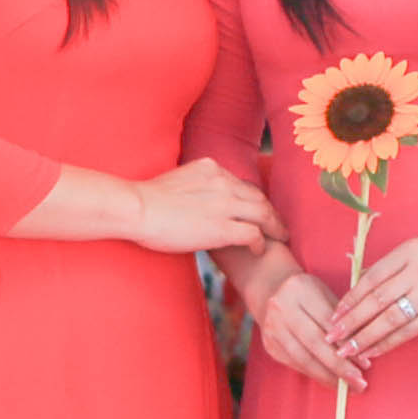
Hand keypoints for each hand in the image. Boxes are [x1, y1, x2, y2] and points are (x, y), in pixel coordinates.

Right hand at [126, 158, 274, 253]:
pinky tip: (258, 251)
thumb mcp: (177, 181)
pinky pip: (254, 234)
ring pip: (264, 214)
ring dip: (274, 227)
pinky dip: (260, 243)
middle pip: (259, 197)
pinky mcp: (223, 227)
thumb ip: (194, 186)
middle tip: (278, 226)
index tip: (257, 211)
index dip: (254, 200)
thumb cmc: (146, 201)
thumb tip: (196, 200)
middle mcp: (223, 181)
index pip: (242, 184)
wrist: (138, 209)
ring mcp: (225, 204)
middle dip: (271, 213)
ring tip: (279, 238)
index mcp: (211, 168)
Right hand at [248, 262, 359, 387]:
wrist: (270, 292)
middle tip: (359, 382)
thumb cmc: (307, 293)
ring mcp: (272, 328)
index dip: (348, 344)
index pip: (328, 322)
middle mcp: (282, 307)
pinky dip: (315, 374)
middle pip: (314, 342)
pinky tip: (330, 380)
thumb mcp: (324, 293)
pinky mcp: (269, 345)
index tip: (366, 363)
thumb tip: (361, 350)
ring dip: (328, 376)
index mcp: (299, 288)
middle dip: (339, 366)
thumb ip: (341, 318)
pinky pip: (295, 364)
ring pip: (303, 358)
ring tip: (347, 386)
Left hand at [327, 233, 417, 363]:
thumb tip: (356, 288)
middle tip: (332, 336)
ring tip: (348, 349)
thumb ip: (390, 269)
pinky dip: (387, 343)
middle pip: (376, 299)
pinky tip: (373, 351)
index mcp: (409, 252)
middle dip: (351, 320)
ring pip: (390, 318)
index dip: (350, 299)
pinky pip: (408, 331)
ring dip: (365, 336)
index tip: (334, 315)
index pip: (371, 278)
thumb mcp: (417, 252)